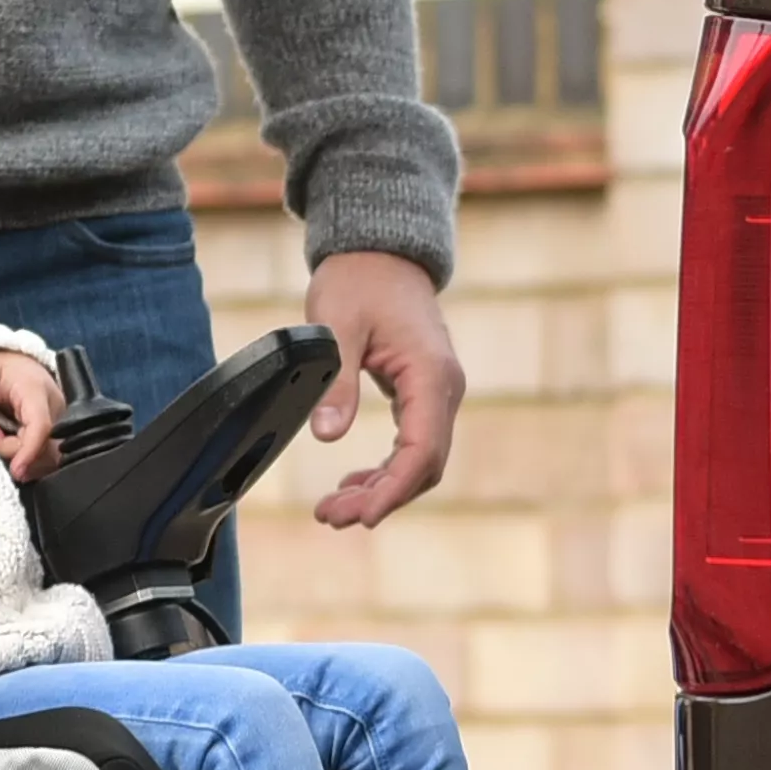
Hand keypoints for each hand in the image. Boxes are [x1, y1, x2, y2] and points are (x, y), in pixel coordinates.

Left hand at [0, 344, 66, 477]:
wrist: (17, 370)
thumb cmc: (3, 372)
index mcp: (39, 393)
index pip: (41, 426)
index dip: (30, 451)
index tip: (16, 470)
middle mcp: (56, 411)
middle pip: (46, 450)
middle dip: (16, 454)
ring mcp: (59, 427)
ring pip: (47, 459)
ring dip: (20, 458)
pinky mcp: (56, 438)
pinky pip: (46, 461)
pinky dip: (27, 462)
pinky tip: (11, 446)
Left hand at [300, 249, 465, 530]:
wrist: (379, 253)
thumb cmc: (359, 281)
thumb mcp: (336, 326)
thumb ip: (336, 381)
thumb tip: (328, 435)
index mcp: (430, 375)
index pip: (421, 451)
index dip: (393, 489)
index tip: (362, 516)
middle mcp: (442, 389)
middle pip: (423, 466)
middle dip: (381, 497)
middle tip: (330, 516)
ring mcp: (435, 393)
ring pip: (419, 461)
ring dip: (381, 489)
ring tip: (334, 509)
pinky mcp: (421, 394)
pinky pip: (411, 445)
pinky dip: (384, 470)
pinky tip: (353, 482)